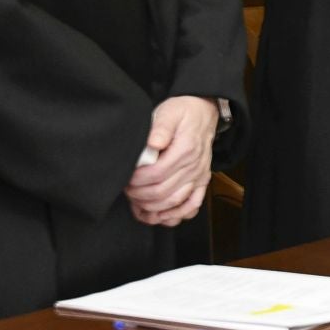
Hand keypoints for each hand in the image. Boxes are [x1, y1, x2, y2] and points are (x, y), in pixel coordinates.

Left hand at [126, 96, 218, 226]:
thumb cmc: (183, 113)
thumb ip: (161, 127)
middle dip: (139, 196)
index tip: (125, 178)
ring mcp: (199, 177)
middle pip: (163, 192)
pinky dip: (175, 215)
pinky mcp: (201, 183)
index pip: (157, 174)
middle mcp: (194, 167)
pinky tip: (159, 216)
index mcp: (186, 150)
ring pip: (175, 203)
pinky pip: (191, 206)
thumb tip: (152, 143)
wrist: (204, 114)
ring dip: (153, 209)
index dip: (137, 181)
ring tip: (137, 204)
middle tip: (126, 190)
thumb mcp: (169, 112)